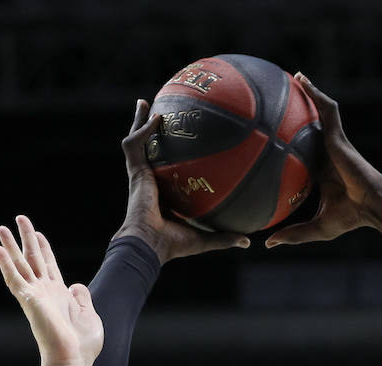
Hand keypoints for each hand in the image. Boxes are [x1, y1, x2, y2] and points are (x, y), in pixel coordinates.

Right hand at [0, 216, 103, 365]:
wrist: (72, 360)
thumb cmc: (82, 346)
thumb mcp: (89, 315)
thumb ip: (82, 298)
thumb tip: (76, 285)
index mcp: (59, 295)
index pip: (49, 265)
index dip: (44, 248)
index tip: (38, 233)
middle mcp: (45, 293)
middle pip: (33, 259)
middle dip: (26, 238)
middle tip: (19, 218)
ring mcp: (35, 296)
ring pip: (20, 264)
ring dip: (10, 246)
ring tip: (1, 227)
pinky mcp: (28, 300)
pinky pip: (13, 279)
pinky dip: (5, 264)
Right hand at [115, 101, 250, 263]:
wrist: (149, 245)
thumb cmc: (172, 245)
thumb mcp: (203, 239)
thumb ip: (223, 237)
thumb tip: (247, 241)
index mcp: (161, 195)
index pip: (164, 172)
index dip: (169, 159)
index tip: (178, 148)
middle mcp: (148, 183)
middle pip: (148, 152)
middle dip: (149, 134)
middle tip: (158, 115)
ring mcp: (139, 176)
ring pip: (136, 142)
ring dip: (139, 122)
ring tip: (145, 104)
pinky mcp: (134, 173)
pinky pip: (136, 144)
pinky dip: (144, 130)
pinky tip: (156, 117)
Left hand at [265, 75, 381, 246]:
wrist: (372, 205)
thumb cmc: (349, 218)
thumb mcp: (315, 228)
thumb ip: (293, 234)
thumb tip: (268, 244)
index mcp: (320, 173)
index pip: (304, 155)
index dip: (292, 146)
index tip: (276, 142)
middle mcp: (326, 154)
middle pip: (311, 129)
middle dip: (299, 115)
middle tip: (280, 102)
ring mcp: (333, 143)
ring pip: (319, 114)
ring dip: (309, 95)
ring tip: (294, 77)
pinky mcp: (339, 135)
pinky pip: (326, 109)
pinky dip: (315, 93)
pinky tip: (302, 79)